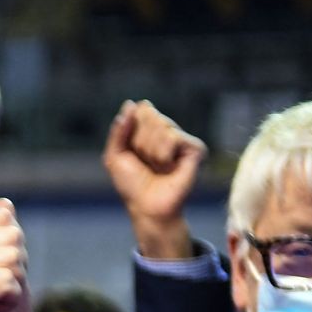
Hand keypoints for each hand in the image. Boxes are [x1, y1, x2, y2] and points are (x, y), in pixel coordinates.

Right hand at [0, 199, 30, 311]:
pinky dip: (11, 297)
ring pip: (10, 257)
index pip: (5, 224)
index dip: (18, 255)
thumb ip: (5, 237)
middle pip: (10, 237)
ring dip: (16, 284)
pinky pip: (5, 278)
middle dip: (19, 268)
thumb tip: (2, 204)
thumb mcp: (10, 271)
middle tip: (3, 297)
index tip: (4, 283)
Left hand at [103, 100, 205, 259]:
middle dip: (141, 143)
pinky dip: (164, 155)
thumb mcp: (115, 156)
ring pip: (162, 127)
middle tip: (145, 163)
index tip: (133, 152)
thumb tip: (131, 104)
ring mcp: (182, 139)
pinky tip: (170, 168)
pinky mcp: (196, 148)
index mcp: (150, 129)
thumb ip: (119, 130)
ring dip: (151, 152)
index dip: (132, 131)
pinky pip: (173, 138)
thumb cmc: (132, 185)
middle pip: (150, 116)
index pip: (141, 109)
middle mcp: (168, 130)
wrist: (147, 207)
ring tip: (157, 167)